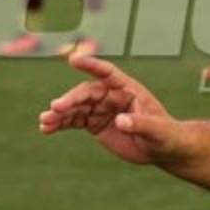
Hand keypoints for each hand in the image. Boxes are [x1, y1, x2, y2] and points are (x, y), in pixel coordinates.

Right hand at [38, 54, 188, 165]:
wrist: (162, 149)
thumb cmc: (165, 135)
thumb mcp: (157, 131)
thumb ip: (141, 124)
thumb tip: (121, 120)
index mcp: (128, 89)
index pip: (108, 73)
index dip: (91, 65)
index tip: (72, 60)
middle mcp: (111, 95)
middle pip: (86, 92)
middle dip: (70, 99)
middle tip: (55, 108)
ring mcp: (101, 109)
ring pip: (76, 107)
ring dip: (59, 113)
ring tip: (44, 122)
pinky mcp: (94, 123)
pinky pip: (73, 120)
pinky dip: (60, 124)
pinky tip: (46, 129)